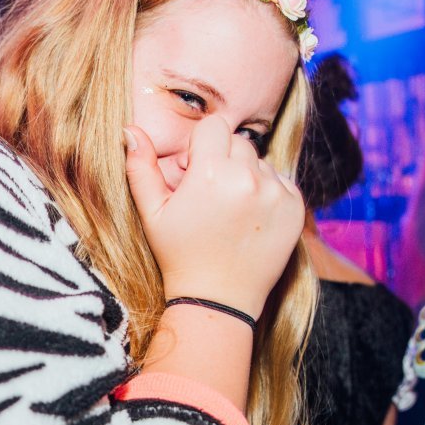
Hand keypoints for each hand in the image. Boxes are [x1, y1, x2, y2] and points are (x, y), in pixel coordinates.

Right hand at [124, 116, 304, 318]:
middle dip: (224, 160)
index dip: (200, 148)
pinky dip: (267, 192)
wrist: (218, 299)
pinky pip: (281, 181)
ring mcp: (276, 193)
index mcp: (211, 172)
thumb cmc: (179, 254)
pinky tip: (249, 218)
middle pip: (238, 142)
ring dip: (246, 176)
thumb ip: (140, 167)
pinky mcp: (294, 208)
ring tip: (231, 211)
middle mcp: (248, 178)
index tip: (193, 175)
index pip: (213, 126)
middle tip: (211, 195)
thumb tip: (130, 129)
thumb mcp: (151, 212)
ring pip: (260, 162)